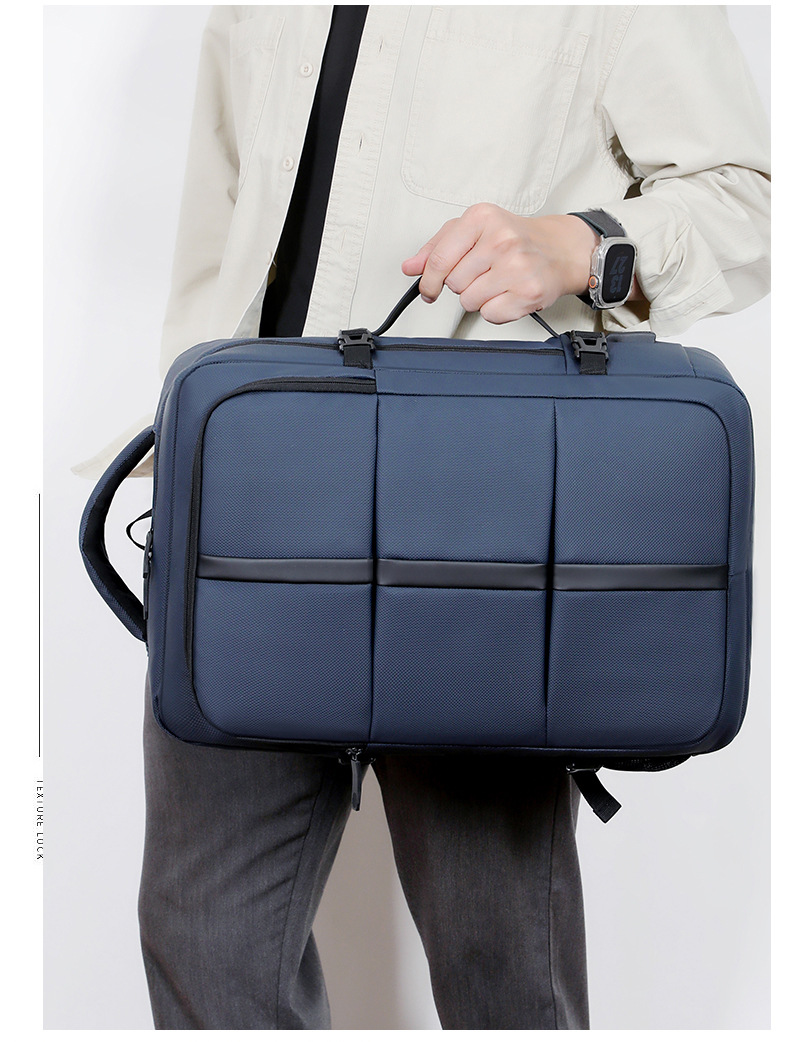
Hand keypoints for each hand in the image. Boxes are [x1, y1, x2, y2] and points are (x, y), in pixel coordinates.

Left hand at [402, 203, 600, 323]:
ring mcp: (516, 267)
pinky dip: (495, 310)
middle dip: (461, 283)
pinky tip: (507, 293)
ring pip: (469, 301)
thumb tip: (410, 267)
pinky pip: (490, 314)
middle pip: (453, 283)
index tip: (428, 290)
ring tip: (496, 282)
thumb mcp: (473, 230)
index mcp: (481, 218)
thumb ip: (437, 247)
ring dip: (478, 298)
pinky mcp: (528, 292)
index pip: (439, 259)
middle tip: (481, 273)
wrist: (559, 250)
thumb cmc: (515, 238)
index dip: (428, 281)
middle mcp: (501, 240)